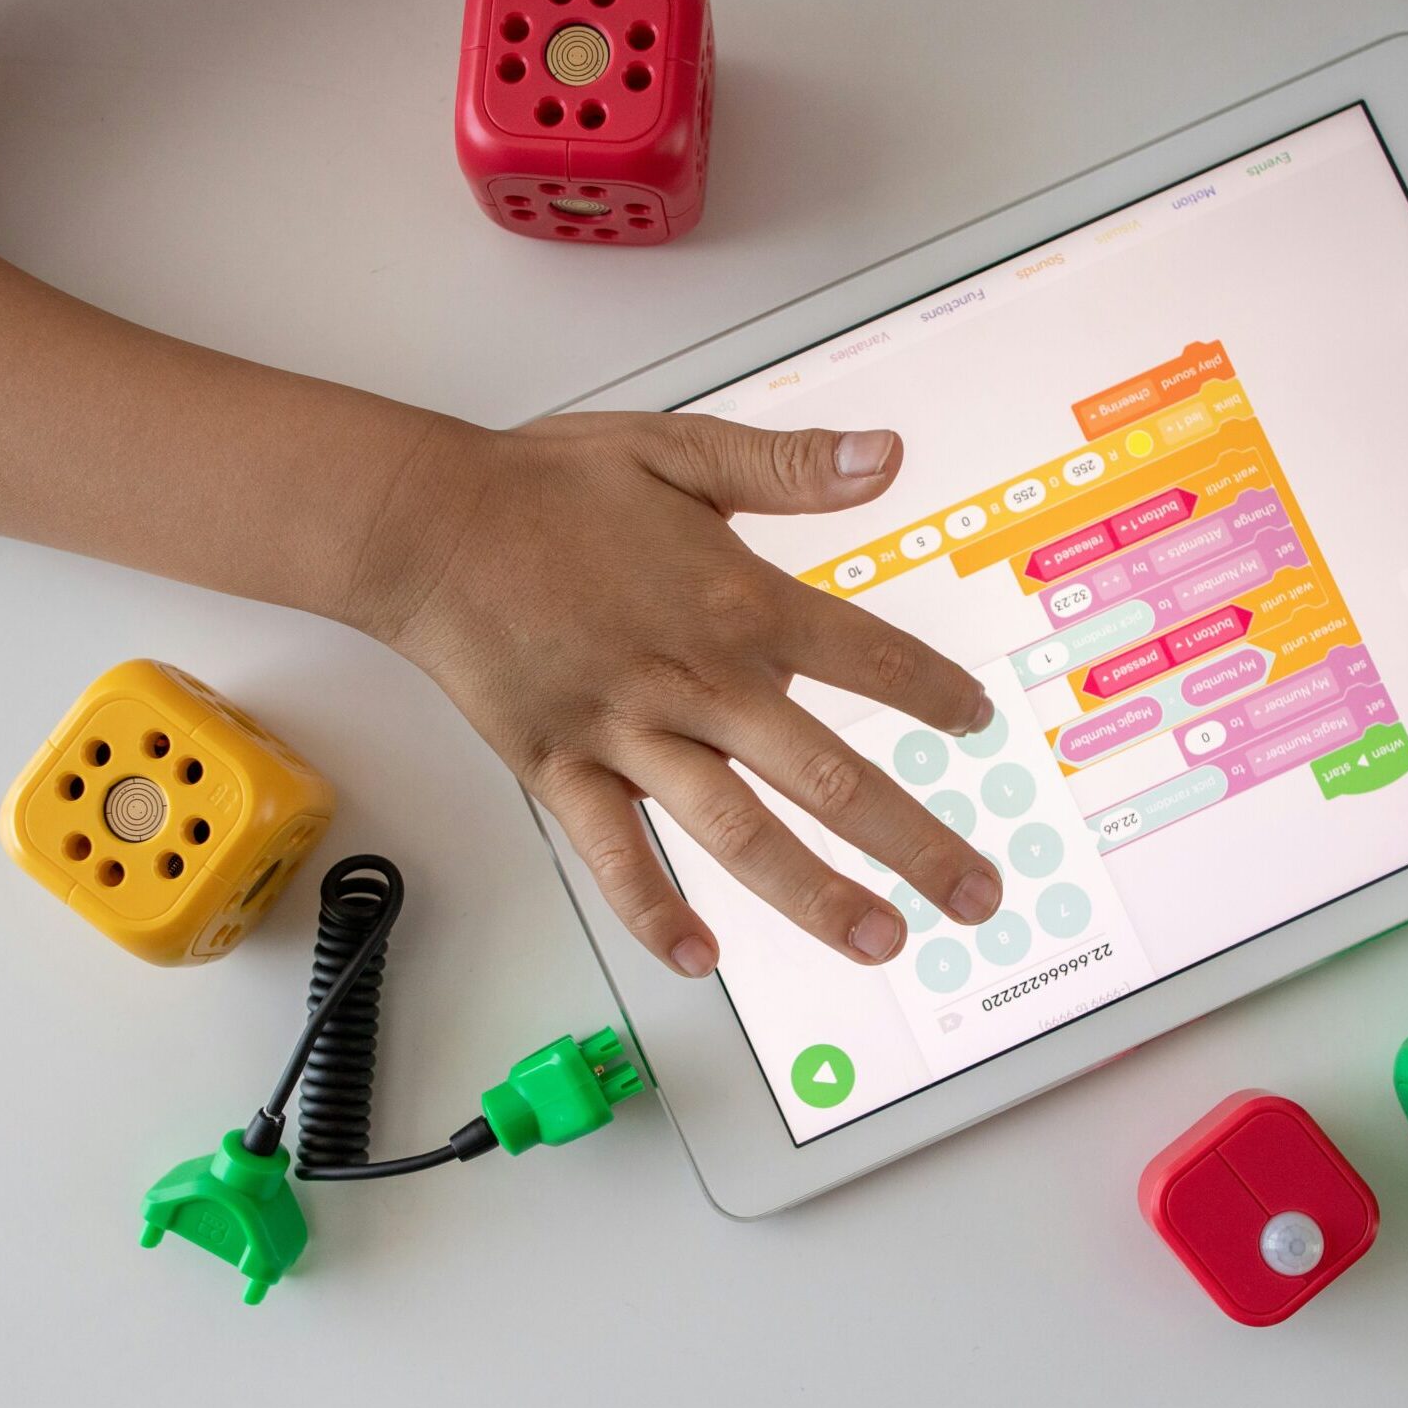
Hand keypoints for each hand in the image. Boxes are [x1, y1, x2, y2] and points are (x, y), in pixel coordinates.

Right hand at [370, 412, 1003, 975]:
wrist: (430, 523)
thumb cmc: (550, 487)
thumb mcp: (681, 447)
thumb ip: (788, 466)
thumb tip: (887, 456)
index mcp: (741, 603)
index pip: (871, 661)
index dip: (935, 696)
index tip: (977, 722)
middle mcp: (700, 681)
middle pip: (828, 778)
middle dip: (915, 842)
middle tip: (976, 894)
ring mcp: (631, 735)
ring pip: (737, 833)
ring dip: (814, 894)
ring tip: (878, 941)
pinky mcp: (563, 771)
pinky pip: (614, 856)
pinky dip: (653, 912)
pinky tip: (698, 960)